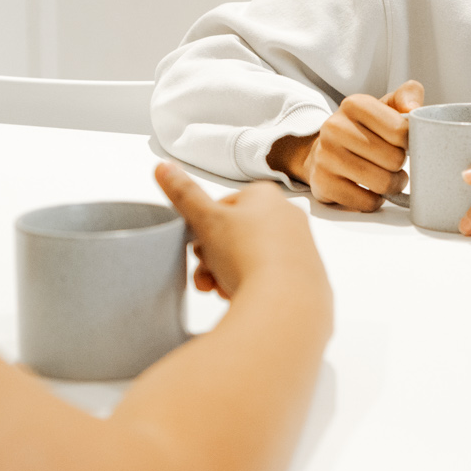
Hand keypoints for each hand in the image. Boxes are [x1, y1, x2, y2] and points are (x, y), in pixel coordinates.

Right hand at [155, 162, 324, 300]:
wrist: (286, 303)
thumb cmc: (248, 255)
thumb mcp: (206, 220)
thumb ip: (184, 194)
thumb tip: (164, 166)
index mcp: (266, 196)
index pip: (224, 207)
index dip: (204, 228)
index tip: (198, 244)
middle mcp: (288, 217)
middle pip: (235, 236)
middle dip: (213, 257)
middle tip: (204, 274)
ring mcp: (300, 248)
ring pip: (250, 259)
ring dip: (226, 275)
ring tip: (219, 290)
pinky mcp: (306, 278)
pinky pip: (268, 280)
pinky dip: (250, 288)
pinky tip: (239, 299)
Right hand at [269, 80, 423, 212]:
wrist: (324, 152)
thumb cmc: (363, 130)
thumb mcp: (385, 106)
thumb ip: (407, 95)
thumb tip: (414, 108)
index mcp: (354, 104)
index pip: (401, 130)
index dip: (410, 142)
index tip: (404, 143)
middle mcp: (335, 127)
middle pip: (394, 159)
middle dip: (401, 165)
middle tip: (394, 163)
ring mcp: (326, 156)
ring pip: (382, 182)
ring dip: (393, 185)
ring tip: (389, 178)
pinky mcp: (322, 183)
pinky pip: (367, 202)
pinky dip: (375, 200)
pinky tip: (371, 190)